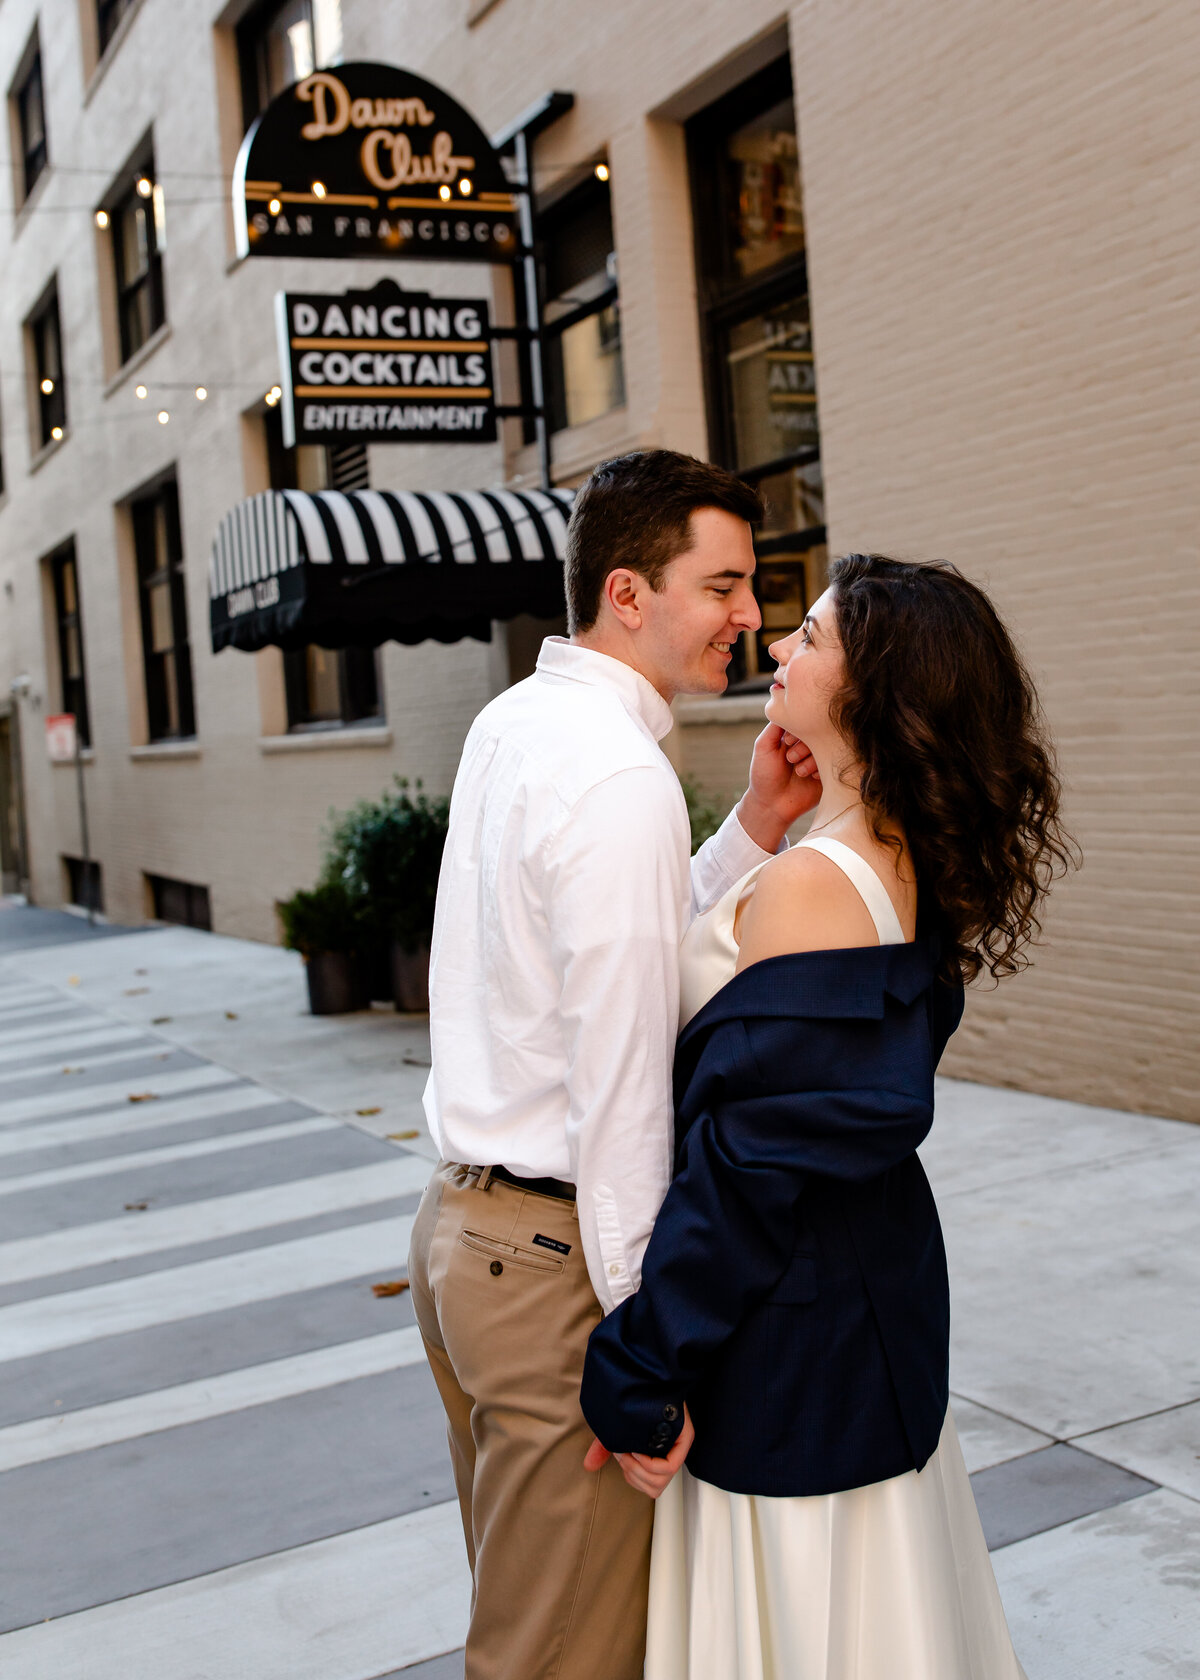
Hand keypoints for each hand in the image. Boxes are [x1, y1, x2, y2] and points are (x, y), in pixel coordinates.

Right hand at [583, 1406, 694, 1498]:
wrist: (645, 1375)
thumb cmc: (635, 1402)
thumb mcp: (617, 1428)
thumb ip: (605, 1447)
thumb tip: (589, 1465)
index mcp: (660, 1453)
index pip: (650, 1487)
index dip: (632, 1478)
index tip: (621, 1458)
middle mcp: (672, 1453)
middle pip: (654, 1488)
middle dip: (632, 1474)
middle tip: (623, 1454)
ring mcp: (680, 1447)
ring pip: (660, 1482)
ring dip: (637, 1469)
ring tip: (628, 1450)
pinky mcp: (685, 1438)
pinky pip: (668, 1467)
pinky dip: (648, 1464)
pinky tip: (637, 1449)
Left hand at [738, 724, 821, 850]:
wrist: (771, 805)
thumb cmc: (764, 775)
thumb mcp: (764, 746)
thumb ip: (775, 725)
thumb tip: (785, 704)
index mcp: (795, 735)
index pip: (804, 720)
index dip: (798, 729)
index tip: (786, 743)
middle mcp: (809, 745)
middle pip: (817, 733)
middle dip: (804, 745)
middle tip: (790, 758)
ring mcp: (819, 759)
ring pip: (826, 748)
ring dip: (811, 759)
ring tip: (798, 772)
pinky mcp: (828, 774)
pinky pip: (833, 764)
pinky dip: (821, 769)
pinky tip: (810, 778)